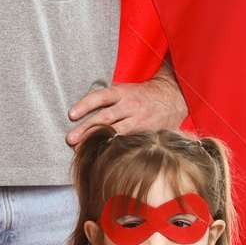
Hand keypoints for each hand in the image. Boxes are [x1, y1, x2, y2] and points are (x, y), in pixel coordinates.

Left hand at [66, 71, 186, 145]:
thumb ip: (110, 97)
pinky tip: (101, 155)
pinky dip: (113, 148)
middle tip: (70, 139)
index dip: (86, 105)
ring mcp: (138, 120)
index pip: (101, 97)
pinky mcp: (146, 132)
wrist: (175, 97)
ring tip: (80, 150)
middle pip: (104, 118)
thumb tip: (85, 105)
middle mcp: (130, 106)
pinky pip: (128, 141)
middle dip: (85, 129)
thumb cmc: (144, 94)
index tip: (71, 114)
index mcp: (123, 92)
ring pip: (115, 132)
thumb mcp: (127, 88)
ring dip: (96, 141)